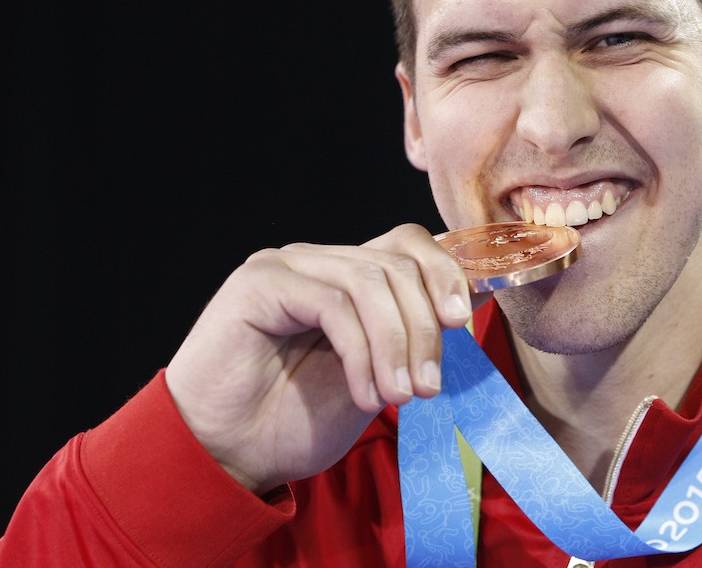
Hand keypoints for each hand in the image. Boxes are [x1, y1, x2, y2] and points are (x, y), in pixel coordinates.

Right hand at [163, 223, 476, 494]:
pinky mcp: (259, 283)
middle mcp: (317, 262)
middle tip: (427, 387)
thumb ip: (411, 339)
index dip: (445, 273)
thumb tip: (476, 303)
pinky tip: (364, 394)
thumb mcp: (375, 378)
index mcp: (346, 277)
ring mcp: (286, 267)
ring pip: (369, 280)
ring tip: (398, 398)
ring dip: (396, 343)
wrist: (225, 458)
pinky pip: (332, 303)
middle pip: (396, 262)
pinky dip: (360, 352)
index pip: (408, 243)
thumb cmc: (293, 422)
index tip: (462, 323)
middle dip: (423, 326)